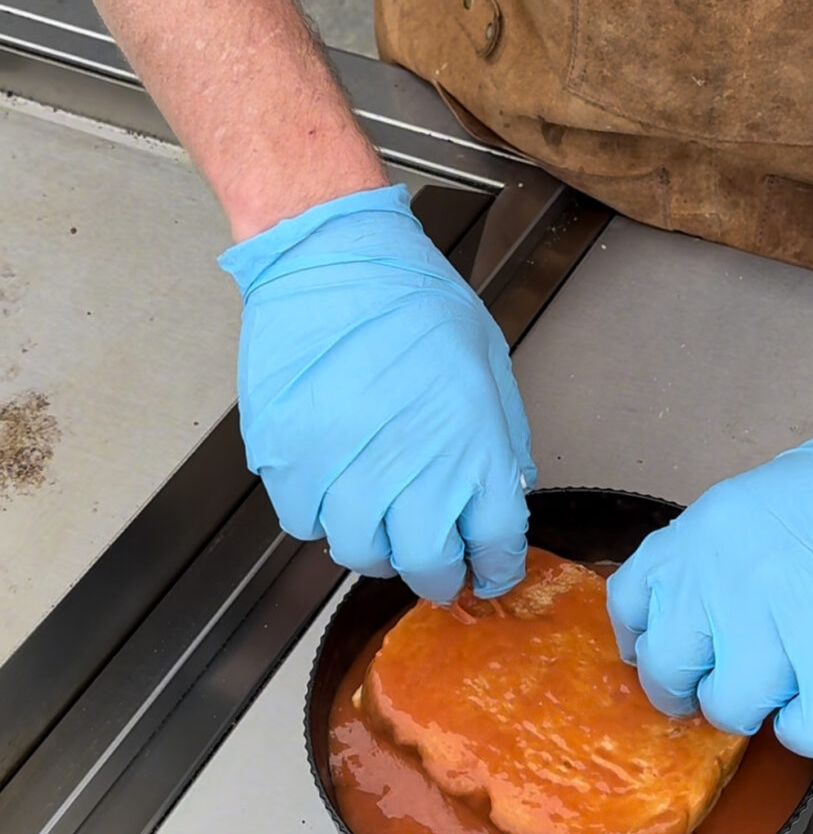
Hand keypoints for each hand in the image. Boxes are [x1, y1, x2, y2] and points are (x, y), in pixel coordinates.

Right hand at [219, 184, 534, 602]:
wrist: (332, 258)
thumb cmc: (411, 298)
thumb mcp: (485, 365)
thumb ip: (499, 438)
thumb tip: (503, 494)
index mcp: (472, 445)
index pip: (495, 542)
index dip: (495, 567)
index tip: (488, 571)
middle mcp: (409, 467)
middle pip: (424, 566)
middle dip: (435, 575)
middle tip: (433, 567)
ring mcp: (342, 467)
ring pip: (357, 552)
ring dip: (373, 546)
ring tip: (377, 518)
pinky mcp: (287, 459)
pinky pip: (302, 522)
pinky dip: (319, 515)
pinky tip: (332, 483)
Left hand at [606, 407, 812, 758]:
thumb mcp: (751, 506)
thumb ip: (709, 561)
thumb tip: (689, 620)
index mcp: (699, 539)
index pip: (632, 607)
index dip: (650, 640)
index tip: (672, 653)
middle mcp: (725, 584)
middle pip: (667, 671)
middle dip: (692, 688)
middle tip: (726, 685)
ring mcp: (779, 632)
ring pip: (729, 710)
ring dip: (758, 707)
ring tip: (793, 678)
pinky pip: (801, 736)